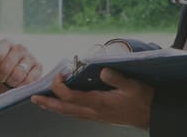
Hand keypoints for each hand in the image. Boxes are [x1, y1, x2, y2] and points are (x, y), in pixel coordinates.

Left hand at [0, 39, 41, 89]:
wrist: (16, 67)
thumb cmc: (1, 63)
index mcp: (7, 42)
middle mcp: (21, 46)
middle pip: (6, 66)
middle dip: (0, 77)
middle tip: (0, 79)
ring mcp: (31, 56)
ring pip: (18, 74)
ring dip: (10, 82)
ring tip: (9, 81)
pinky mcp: (39, 67)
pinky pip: (29, 80)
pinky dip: (21, 85)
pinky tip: (17, 84)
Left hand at [31, 68, 153, 128]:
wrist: (153, 115)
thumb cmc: (144, 100)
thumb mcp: (133, 86)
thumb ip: (117, 78)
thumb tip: (101, 69)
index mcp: (100, 103)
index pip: (72, 97)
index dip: (60, 87)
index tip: (58, 74)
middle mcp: (95, 111)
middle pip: (65, 109)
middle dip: (48, 103)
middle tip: (33, 97)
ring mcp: (96, 115)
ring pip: (70, 113)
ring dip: (54, 107)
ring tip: (42, 102)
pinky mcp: (100, 116)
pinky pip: (77, 114)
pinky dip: (66, 109)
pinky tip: (63, 106)